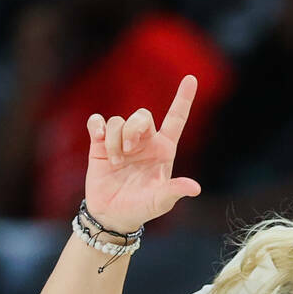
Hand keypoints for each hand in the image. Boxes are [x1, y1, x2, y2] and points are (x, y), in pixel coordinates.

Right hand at [83, 75, 201, 232]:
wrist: (112, 215)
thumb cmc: (142, 208)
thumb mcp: (160, 201)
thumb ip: (175, 191)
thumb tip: (195, 188)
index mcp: (164, 149)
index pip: (176, 119)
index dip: (183, 99)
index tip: (191, 78)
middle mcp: (144, 141)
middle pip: (142, 115)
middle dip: (134, 128)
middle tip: (128, 151)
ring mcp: (122, 141)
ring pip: (118, 121)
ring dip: (115, 140)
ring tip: (115, 163)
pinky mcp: (100, 143)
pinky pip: (98, 121)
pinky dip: (97, 126)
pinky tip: (97, 138)